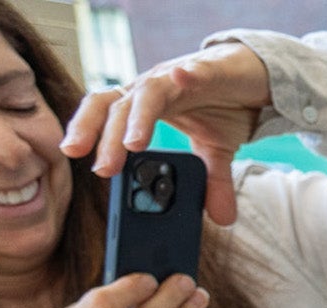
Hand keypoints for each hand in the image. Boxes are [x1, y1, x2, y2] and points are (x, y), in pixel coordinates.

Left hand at [62, 41, 272, 227]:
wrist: (255, 72)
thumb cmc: (225, 104)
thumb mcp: (217, 150)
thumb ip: (213, 182)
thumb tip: (221, 219)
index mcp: (145, 105)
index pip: (105, 114)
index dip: (86, 129)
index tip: (72, 154)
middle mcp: (153, 87)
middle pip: (114, 105)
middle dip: (103, 135)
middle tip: (100, 168)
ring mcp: (177, 77)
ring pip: (146, 95)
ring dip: (137, 120)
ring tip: (134, 146)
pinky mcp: (208, 69)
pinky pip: (193, 71)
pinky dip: (186, 75)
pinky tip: (182, 77)